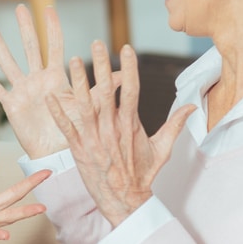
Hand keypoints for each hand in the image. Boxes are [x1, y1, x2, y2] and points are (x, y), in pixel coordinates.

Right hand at [0, 4, 113, 158]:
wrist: (58, 152)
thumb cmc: (75, 128)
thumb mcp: (90, 105)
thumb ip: (104, 87)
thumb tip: (124, 74)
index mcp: (56, 76)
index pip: (54, 46)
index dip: (52, 27)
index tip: (48, 7)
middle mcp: (38, 79)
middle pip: (30, 48)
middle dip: (26, 28)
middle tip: (20, 7)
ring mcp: (23, 90)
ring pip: (9, 64)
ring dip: (0, 46)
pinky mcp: (11, 105)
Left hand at [47, 42, 195, 226]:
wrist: (126, 201)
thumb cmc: (143, 175)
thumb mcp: (162, 149)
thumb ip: (175, 125)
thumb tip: (192, 106)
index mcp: (131, 124)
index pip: (131, 90)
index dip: (128, 68)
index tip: (126, 48)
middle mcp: (112, 128)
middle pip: (105, 92)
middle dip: (101, 66)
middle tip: (96, 43)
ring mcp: (95, 139)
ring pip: (84, 105)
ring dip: (78, 83)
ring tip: (72, 60)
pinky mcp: (80, 150)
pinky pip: (67, 128)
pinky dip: (58, 113)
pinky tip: (50, 97)